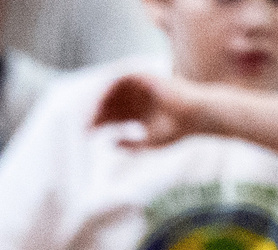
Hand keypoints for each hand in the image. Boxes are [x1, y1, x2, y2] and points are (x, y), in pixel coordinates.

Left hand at [93, 70, 211, 148]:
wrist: (196, 114)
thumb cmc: (177, 130)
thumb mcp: (148, 143)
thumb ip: (129, 146)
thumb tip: (109, 143)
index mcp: (138, 112)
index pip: (111, 116)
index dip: (96, 124)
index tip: (84, 134)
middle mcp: (137, 98)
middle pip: (107, 104)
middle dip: (93, 113)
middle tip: (82, 124)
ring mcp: (141, 87)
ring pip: (111, 90)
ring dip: (98, 99)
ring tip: (89, 112)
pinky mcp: (145, 76)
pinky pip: (121, 76)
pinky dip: (109, 85)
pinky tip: (100, 98)